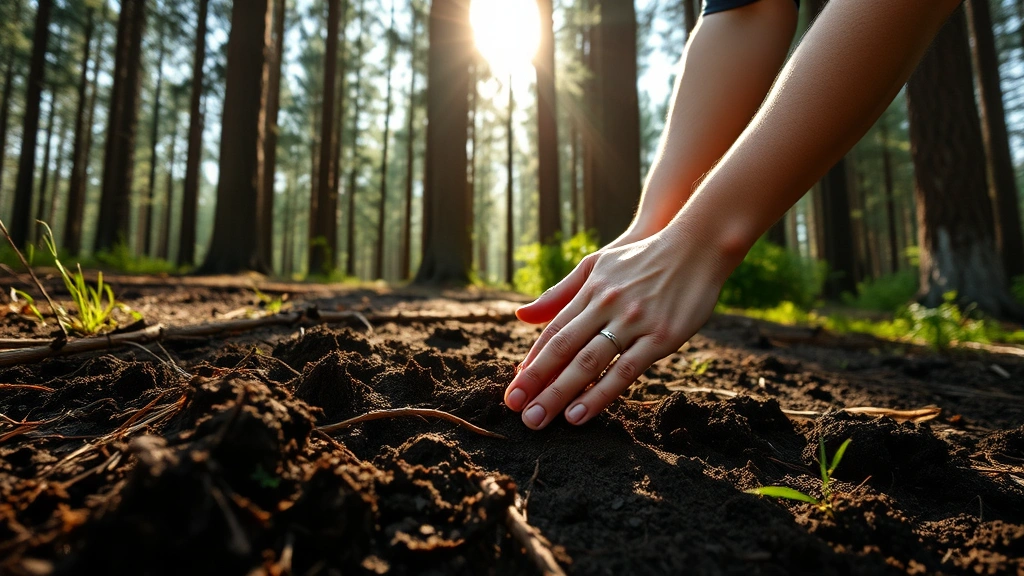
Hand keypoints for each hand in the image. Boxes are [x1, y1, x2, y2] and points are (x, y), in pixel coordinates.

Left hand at [504, 224, 734, 429]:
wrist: (697, 247)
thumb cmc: (642, 258)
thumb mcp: (597, 266)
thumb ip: (561, 292)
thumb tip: (521, 315)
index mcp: (590, 291)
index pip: (553, 332)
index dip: (532, 362)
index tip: (514, 388)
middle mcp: (606, 307)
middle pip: (563, 349)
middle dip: (535, 382)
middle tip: (515, 411)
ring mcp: (633, 322)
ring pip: (587, 363)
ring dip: (559, 393)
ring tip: (537, 418)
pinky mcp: (660, 337)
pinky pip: (624, 371)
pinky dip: (599, 394)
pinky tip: (579, 414)